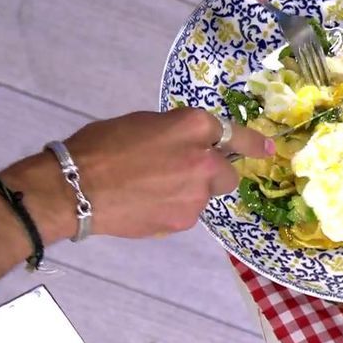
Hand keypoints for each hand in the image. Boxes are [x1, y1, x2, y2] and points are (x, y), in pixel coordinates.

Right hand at [2, 108, 273, 239]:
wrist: (74, 189)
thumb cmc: (102, 146)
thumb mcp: (145, 123)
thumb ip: (177, 132)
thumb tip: (192, 142)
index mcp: (194, 127)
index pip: (236, 134)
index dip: (253, 144)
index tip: (268, 150)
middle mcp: (205, 160)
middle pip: (227, 173)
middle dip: (211, 173)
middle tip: (181, 172)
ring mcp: (197, 194)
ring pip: (207, 195)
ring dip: (191, 191)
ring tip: (154, 189)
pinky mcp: (185, 219)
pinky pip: (189, 212)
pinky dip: (175, 208)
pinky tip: (147, 204)